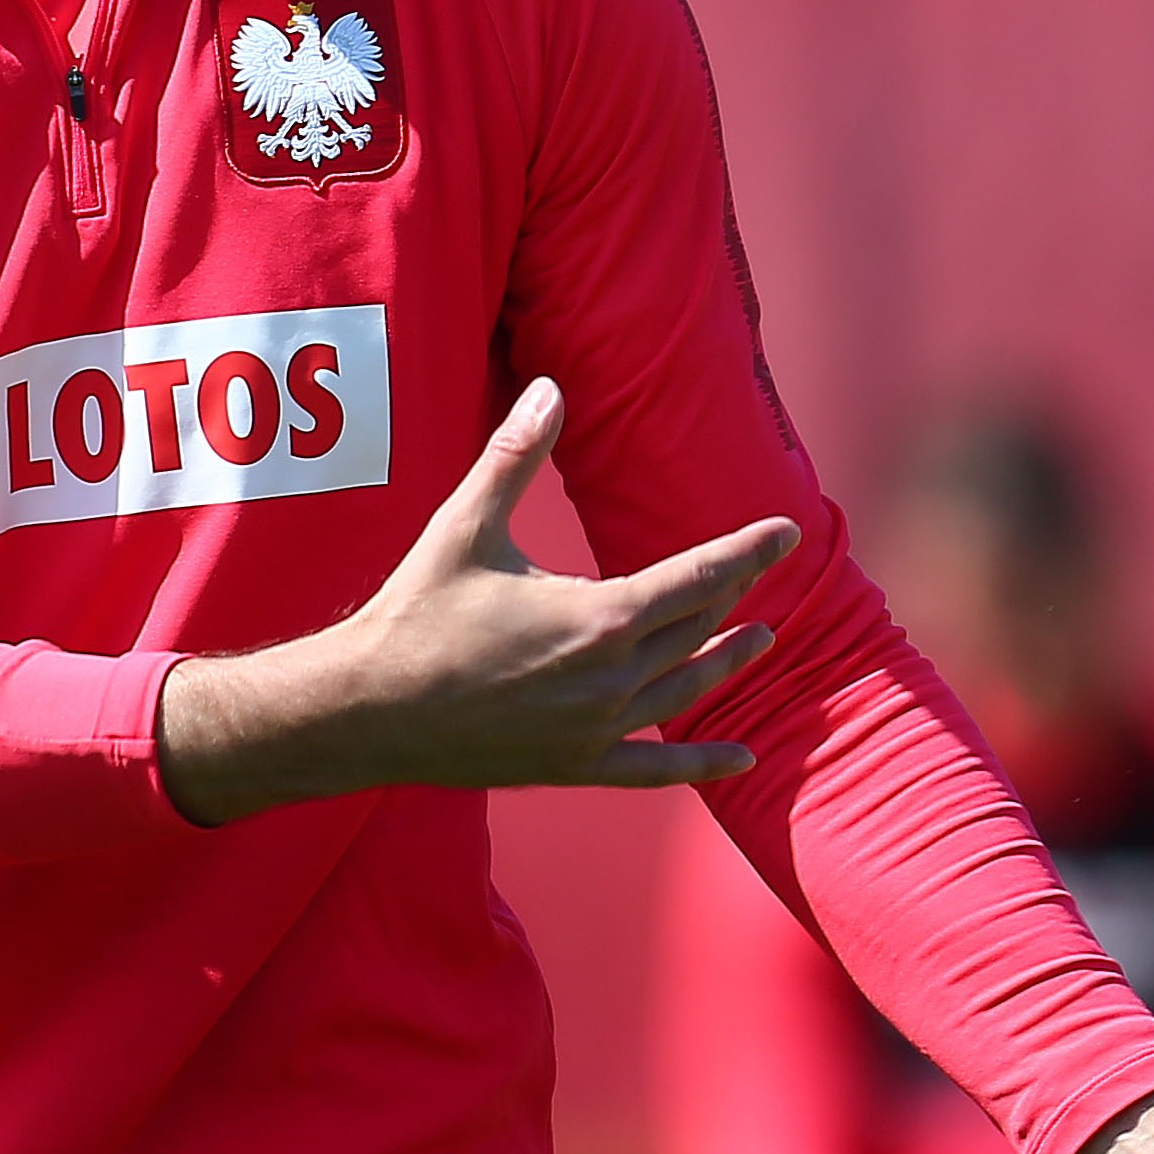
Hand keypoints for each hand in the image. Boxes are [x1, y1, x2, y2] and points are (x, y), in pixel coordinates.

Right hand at [159, 378, 795, 822]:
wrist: (366, 711)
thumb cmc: (415, 612)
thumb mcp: (467, 525)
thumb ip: (516, 454)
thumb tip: (550, 386)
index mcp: (598, 616)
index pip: (699, 576)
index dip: (748, 552)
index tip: (787, 531)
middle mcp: (611, 677)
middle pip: (695, 630)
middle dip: (732, 596)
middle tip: (760, 571)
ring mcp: (596, 728)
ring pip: (684, 690)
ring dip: (727, 663)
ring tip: (764, 639)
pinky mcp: (574, 764)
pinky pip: (654, 768)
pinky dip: (701, 762)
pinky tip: (743, 760)